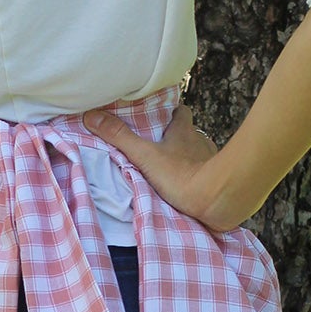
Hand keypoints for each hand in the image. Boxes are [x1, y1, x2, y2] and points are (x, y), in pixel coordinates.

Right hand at [83, 105, 237, 230]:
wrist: (218, 200)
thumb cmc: (182, 175)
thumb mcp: (145, 155)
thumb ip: (120, 137)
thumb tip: (92, 116)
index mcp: (183, 131)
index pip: (179, 111)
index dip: (170, 111)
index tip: (158, 113)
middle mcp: (199, 142)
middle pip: (188, 132)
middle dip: (175, 136)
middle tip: (158, 144)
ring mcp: (210, 161)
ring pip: (197, 153)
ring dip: (185, 157)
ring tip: (170, 166)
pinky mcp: (218, 181)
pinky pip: (206, 173)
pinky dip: (197, 176)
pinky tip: (187, 185)